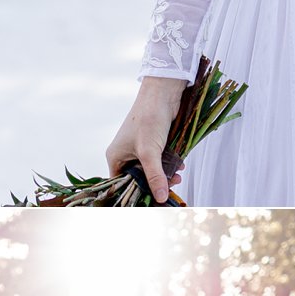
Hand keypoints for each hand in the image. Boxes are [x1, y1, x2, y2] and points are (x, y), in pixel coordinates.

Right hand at [106, 73, 187, 202]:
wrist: (163, 94)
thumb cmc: (148, 118)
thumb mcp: (150, 152)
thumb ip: (155, 176)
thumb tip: (160, 198)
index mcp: (116, 157)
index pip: (121, 185)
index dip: (136, 194)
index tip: (152, 201)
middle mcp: (124, 154)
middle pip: (138, 179)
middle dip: (155, 184)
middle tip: (170, 188)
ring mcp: (138, 148)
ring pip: (150, 171)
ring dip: (165, 175)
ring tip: (177, 177)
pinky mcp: (152, 143)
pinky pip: (158, 161)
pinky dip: (168, 165)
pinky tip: (179, 165)